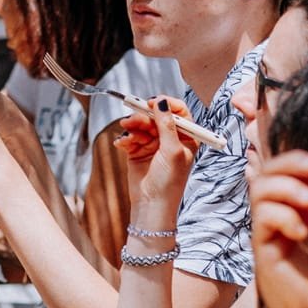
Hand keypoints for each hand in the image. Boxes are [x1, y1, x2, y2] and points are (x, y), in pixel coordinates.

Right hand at [114, 100, 198, 228]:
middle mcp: (169, 138)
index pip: (178, 112)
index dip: (166, 104)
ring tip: (126, 137)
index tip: (153, 102)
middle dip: (143, 117)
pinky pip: (130, 137)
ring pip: (140, 125)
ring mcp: (153, 144)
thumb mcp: (173, 150)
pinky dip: (125, 139)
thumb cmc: (169, 182)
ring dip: (132, 128)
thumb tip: (162, 102)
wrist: (152, 204)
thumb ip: (167, 125)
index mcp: (185, 137)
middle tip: (131, 120)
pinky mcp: (137, 151)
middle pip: (155, 116)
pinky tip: (122, 145)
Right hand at [249, 151, 307, 307]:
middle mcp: (284, 214)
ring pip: (260, 186)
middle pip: (273, 168)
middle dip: (294, 161)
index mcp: (306, 208)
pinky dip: (282, 216)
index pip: (300, 167)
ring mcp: (270, 230)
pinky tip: (303, 233)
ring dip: (287, 187)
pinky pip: (261, 217)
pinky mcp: (262, 247)